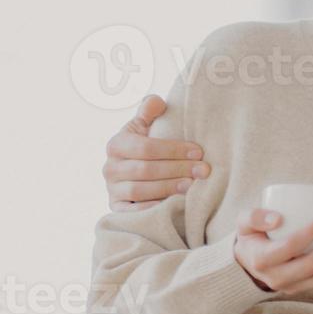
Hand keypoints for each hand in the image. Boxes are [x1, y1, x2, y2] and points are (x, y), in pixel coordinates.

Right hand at [103, 95, 212, 210]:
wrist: (136, 177)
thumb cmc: (147, 148)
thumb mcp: (146, 127)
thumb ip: (150, 111)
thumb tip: (155, 101)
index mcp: (116, 144)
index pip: (145, 147)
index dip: (173, 150)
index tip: (198, 152)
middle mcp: (110, 168)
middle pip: (145, 170)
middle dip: (177, 169)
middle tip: (202, 170)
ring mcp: (112, 190)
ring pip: (140, 191)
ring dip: (168, 188)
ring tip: (192, 186)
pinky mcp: (117, 210)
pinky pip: (133, 212)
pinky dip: (154, 208)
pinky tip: (175, 204)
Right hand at [232, 207, 312, 293]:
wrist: (250, 262)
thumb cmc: (252, 235)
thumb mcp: (244, 222)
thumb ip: (255, 216)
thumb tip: (278, 218)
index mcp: (263, 260)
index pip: (291, 247)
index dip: (312, 232)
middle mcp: (279, 279)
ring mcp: (295, 287)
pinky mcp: (307, 289)